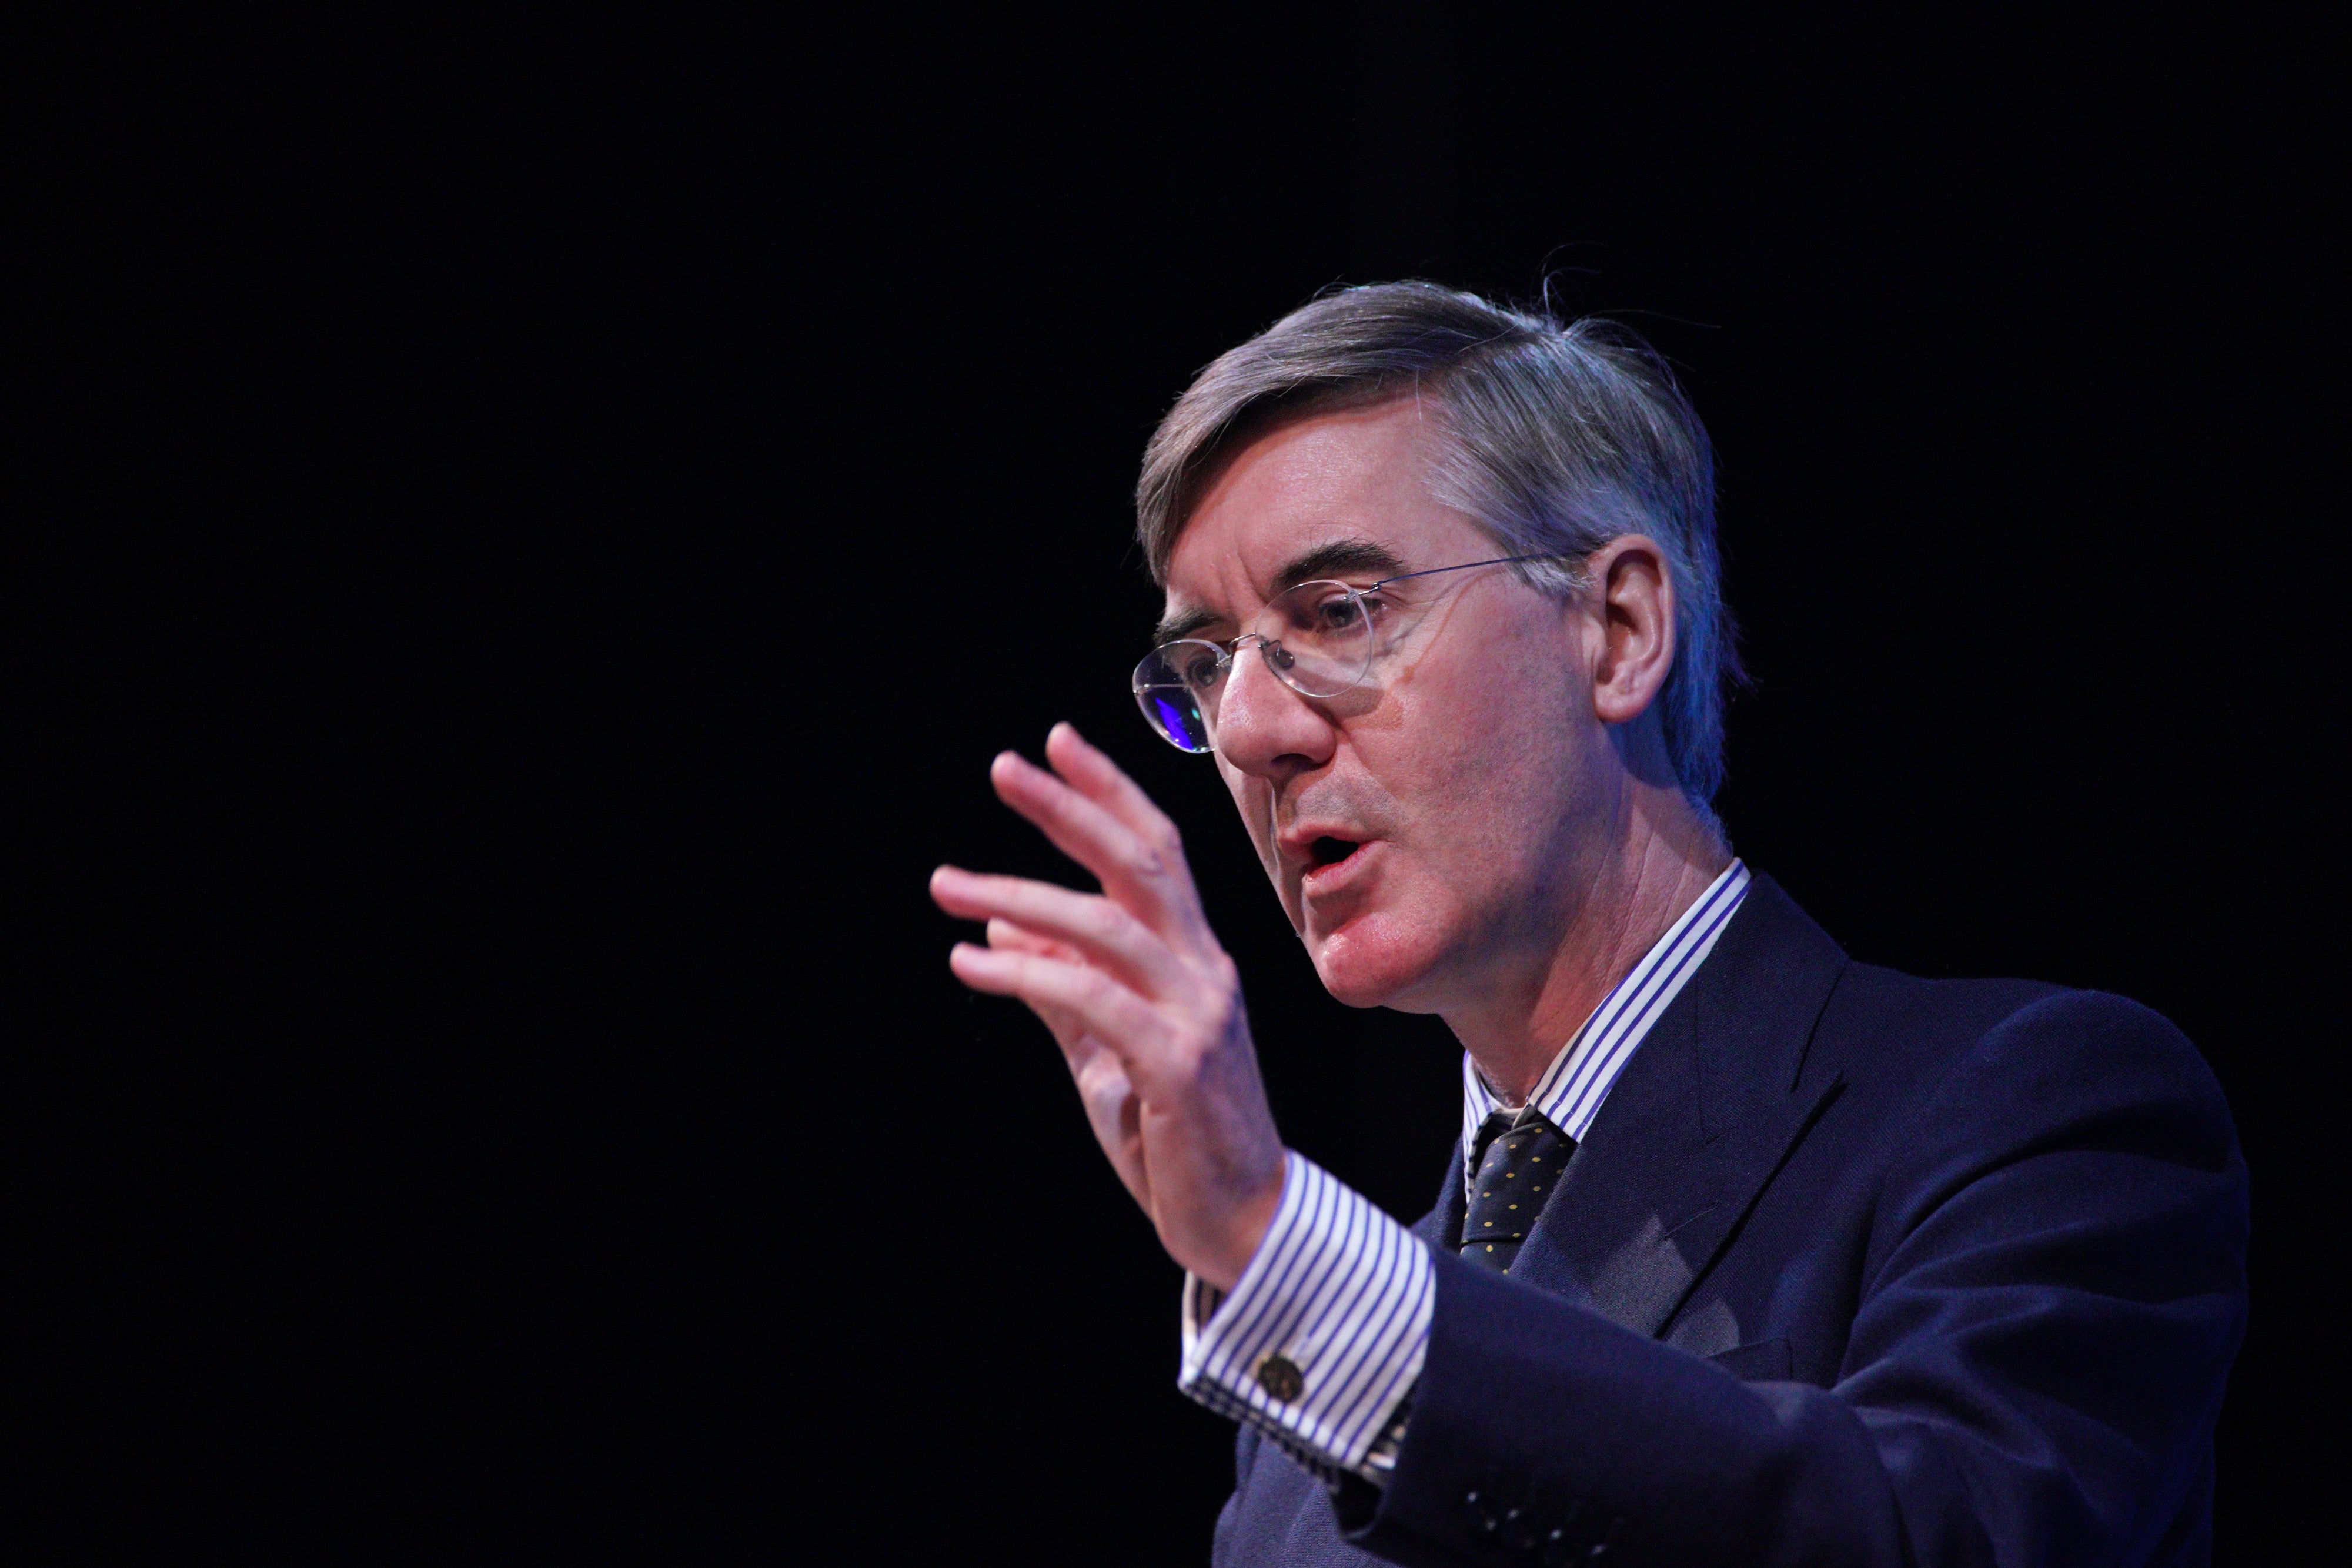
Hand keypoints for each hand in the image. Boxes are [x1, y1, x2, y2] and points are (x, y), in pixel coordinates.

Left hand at [930, 722, 1284, 1289]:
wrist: (1240, 1225)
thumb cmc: (1172, 1135)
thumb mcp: (1104, 1048)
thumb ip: (1059, 982)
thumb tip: (1002, 913)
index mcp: (1194, 959)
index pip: (1158, 851)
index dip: (1110, 791)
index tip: (1056, 741)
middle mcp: (1205, 972)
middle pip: (1142, 864)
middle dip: (1071, 808)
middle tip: (1002, 767)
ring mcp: (1198, 1015)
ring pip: (1109, 927)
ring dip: (1021, 893)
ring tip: (945, 883)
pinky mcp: (1177, 1066)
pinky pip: (1092, 1001)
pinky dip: (1025, 973)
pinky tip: (969, 962)